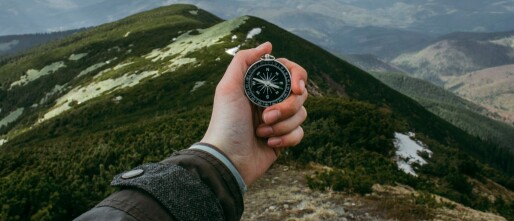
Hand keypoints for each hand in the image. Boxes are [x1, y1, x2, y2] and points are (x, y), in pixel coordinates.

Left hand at [201, 42, 307, 185]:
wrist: (228, 159)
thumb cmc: (226, 123)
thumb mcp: (228, 87)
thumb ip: (244, 60)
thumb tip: (268, 45)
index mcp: (260, 86)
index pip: (290, 72)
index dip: (297, 77)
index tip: (296, 88)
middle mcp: (271, 100)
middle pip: (300, 94)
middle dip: (286, 107)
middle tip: (266, 116)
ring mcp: (279, 120)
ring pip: (302, 114)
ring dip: (282, 125)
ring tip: (262, 132)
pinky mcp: (284, 139)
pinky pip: (300, 133)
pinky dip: (286, 139)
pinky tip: (269, 144)